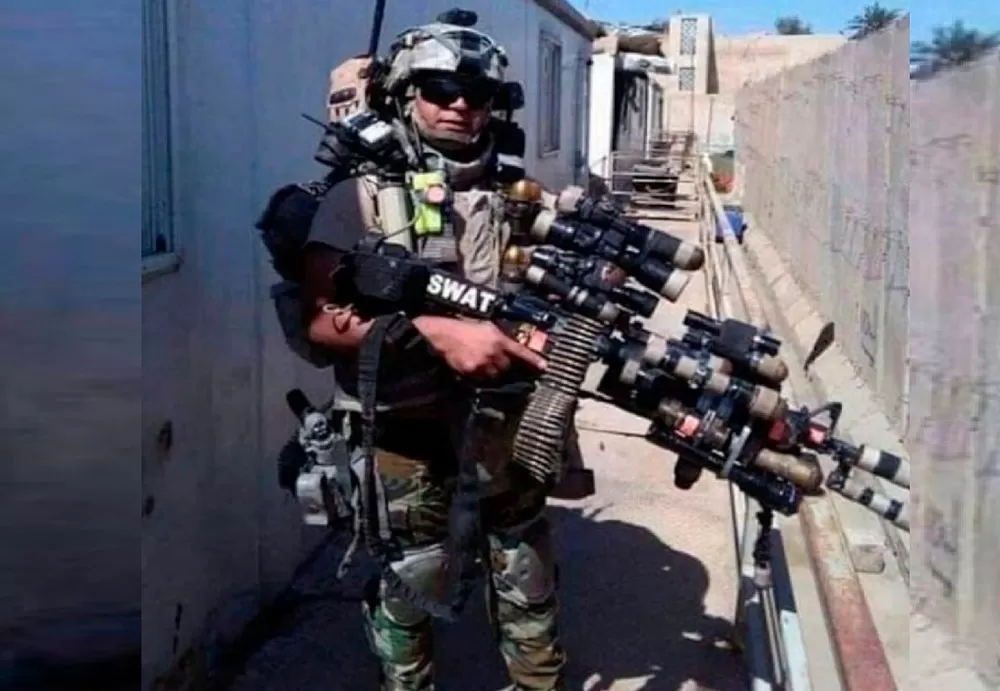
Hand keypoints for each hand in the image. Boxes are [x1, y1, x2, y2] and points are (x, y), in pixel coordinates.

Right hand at [413, 317, 546, 378]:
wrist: (441, 333)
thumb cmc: (460, 326)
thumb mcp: (485, 325)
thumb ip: (499, 336)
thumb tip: (508, 344)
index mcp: (498, 338)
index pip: (521, 351)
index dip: (533, 360)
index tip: (543, 367)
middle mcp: (492, 352)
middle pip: (507, 366)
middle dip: (503, 363)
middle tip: (494, 357)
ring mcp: (481, 364)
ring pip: (494, 374)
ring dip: (492, 370)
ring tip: (482, 360)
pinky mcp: (470, 372)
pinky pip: (480, 378)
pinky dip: (478, 373)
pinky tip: (472, 364)